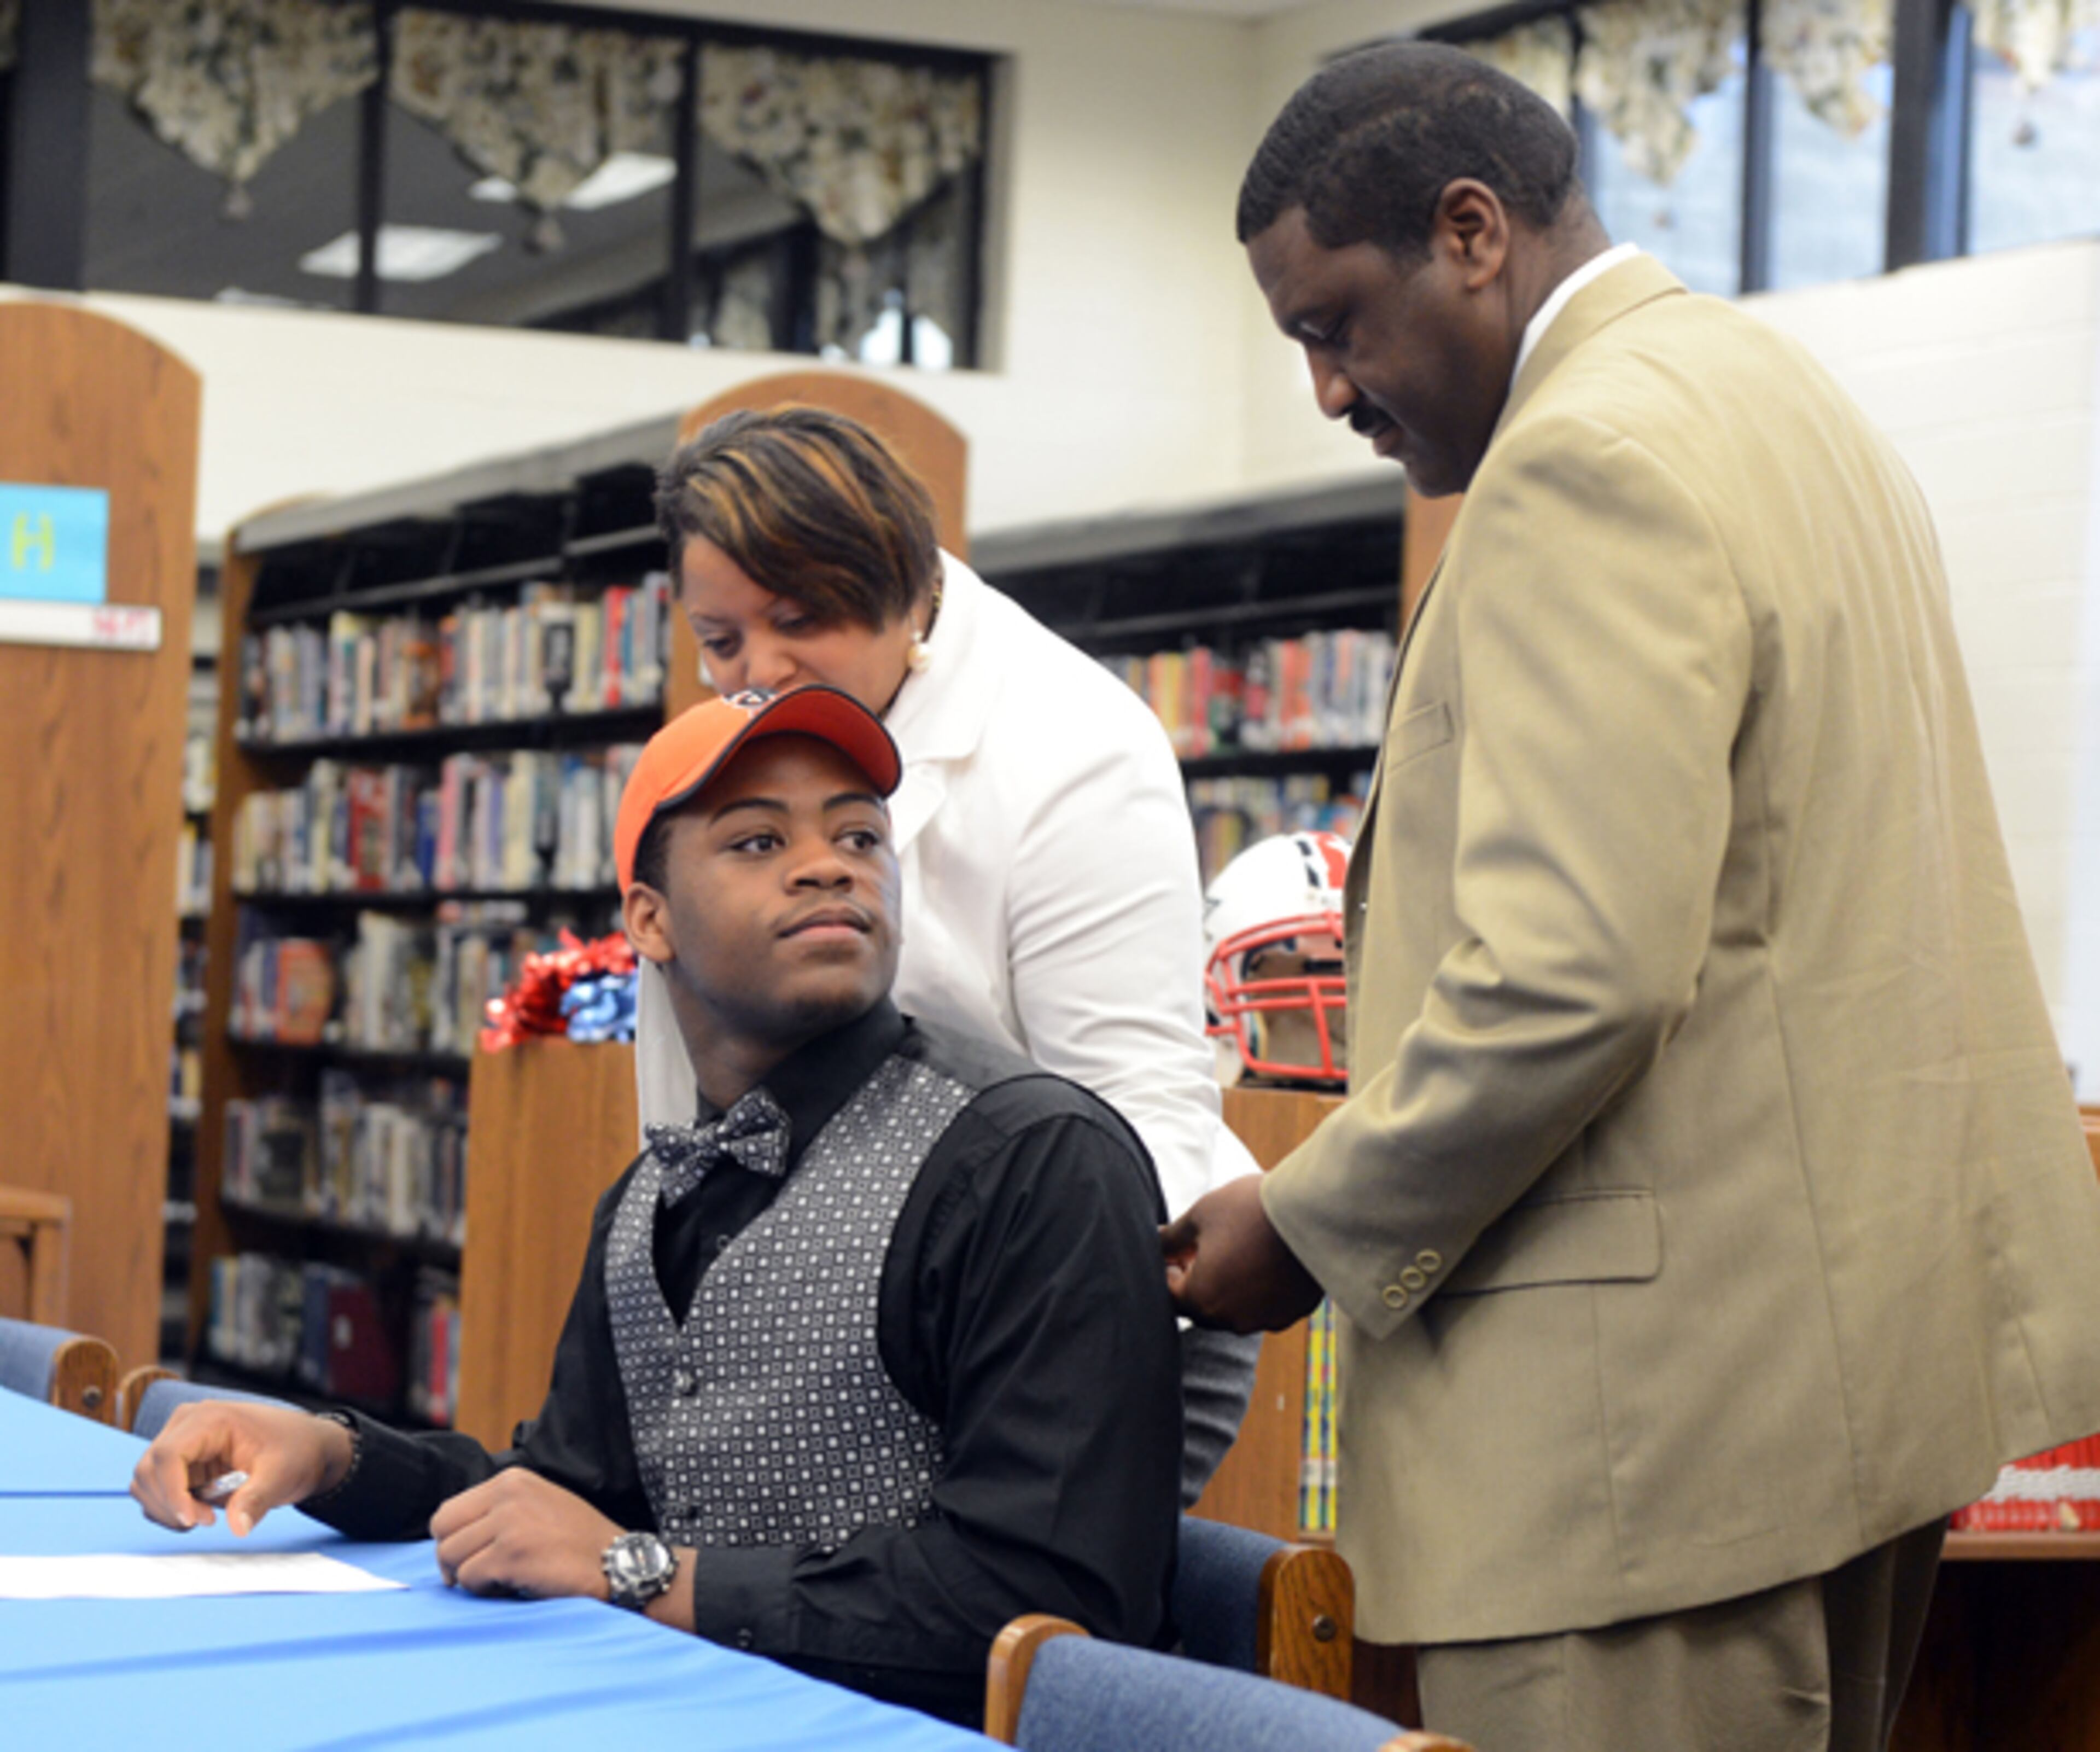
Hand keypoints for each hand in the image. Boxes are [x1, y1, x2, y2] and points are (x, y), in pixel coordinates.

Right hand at [131, 1402, 353, 1536]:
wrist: (306, 1447)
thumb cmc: (296, 1451)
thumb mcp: (282, 1475)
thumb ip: (256, 1500)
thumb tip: (238, 1528)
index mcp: (209, 1419)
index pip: (167, 1456)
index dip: (172, 1493)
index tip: (193, 1520)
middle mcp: (186, 1425)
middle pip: (148, 1470)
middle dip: (170, 1504)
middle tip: (208, 1520)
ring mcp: (181, 1442)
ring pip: (146, 1482)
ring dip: (168, 1508)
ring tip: (208, 1516)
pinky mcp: (181, 1462)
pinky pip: (156, 1489)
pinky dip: (169, 1508)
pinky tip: (199, 1513)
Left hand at [429, 1468, 623, 1601]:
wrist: (620, 1562)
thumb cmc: (579, 1542)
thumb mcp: (538, 1506)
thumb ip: (499, 1511)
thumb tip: (454, 1538)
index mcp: (512, 1480)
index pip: (449, 1511)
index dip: (452, 1541)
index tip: (467, 1560)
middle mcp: (508, 1494)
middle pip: (443, 1533)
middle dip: (453, 1561)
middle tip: (478, 1576)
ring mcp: (509, 1522)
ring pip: (452, 1558)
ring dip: (472, 1577)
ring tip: (504, 1580)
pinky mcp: (511, 1554)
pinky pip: (470, 1579)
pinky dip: (486, 1591)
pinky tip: (515, 1587)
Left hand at [1161, 1173, 1324, 1333]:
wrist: (1312, 1208)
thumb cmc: (1250, 1209)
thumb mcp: (1200, 1215)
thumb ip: (1171, 1237)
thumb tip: (1153, 1243)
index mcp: (1202, 1298)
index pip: (1168, 1294)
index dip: (1165, 1270)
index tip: (1172, 1249)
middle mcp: (1232, 1319)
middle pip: (1200, 1305)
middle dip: (1193, 1279)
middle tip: (1197, 1249)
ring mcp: (1265, 1319)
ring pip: (1232, 1308)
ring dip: (1225, 1286)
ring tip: (1231, 1251)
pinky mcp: (1292, 1312)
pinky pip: (1264, 1306)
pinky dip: (1256, 1290)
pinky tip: (1260, 1261)